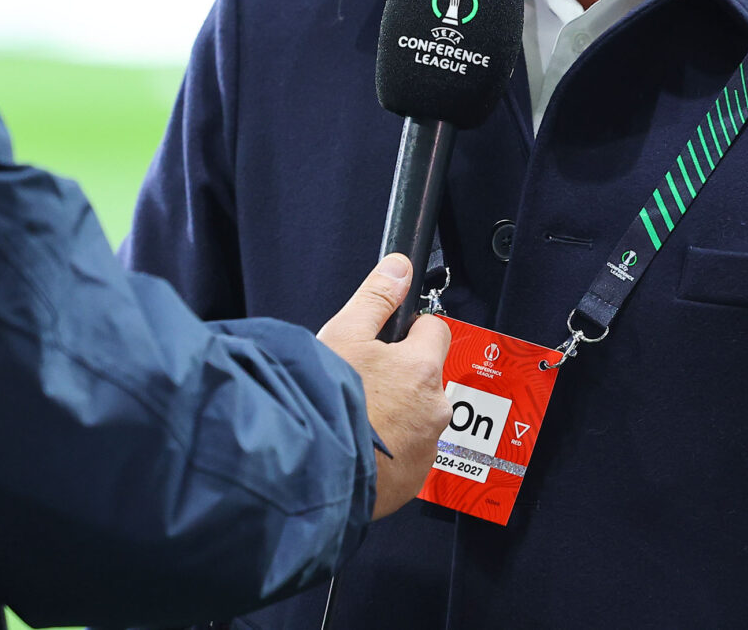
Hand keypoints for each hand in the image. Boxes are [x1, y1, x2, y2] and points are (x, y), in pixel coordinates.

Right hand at [317, 254, 452, 518]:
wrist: (312, 471)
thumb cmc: (325, 403)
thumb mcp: (343, 334)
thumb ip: (376, 298)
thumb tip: (399, 267)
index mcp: (422, 369)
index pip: (435, 331)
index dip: (410, 331)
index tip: (388, 340)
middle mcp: (434, 409)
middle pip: (425, 378)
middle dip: (400, 377)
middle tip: (362, 382)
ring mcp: (426, 448)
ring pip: (417, 417)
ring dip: (396, 414)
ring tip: (357, 417)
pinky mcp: (413, 480)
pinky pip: (408, 453)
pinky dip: (390, 449)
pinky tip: (361, 445)